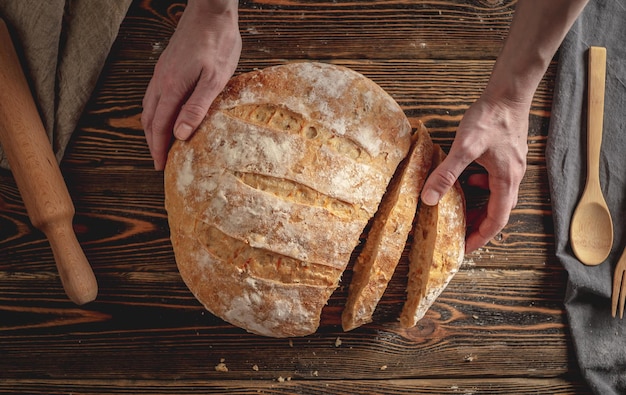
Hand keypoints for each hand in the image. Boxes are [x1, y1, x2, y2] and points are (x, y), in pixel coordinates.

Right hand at [141, 0, 241, 169]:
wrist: (210, 11)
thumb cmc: (218, 43)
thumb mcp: (214, 80)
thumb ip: (197, 107)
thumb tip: (180, 134)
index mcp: (172, 88)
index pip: (160, 126)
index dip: (158, 148)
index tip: (160, 166)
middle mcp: (161, 81)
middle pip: (150, 119)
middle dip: (152, 142)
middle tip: (159, 160)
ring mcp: (162, 72)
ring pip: (149, 107)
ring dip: (153, 128)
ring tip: (160, 143)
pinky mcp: (167, 66)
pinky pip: (154, 95)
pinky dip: (155, 112)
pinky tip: (165, 115)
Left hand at [421, 93, 529, 252]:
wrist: (508, 93)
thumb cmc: (491, 118)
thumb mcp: (464, 147)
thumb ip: (446, 174)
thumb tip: (428, 198)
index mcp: (506, 181)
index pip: (496, 221)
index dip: (481, 238)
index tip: (465, 248)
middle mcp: (513, 177)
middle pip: (498, 212)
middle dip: (478, 225)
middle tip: (459, 234)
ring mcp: (511, 166)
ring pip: (496, 196)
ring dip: (479, 206)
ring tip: (459, 211)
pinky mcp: (506, 155)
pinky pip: (494, 180)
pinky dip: (480, 185)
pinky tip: (466, 177)